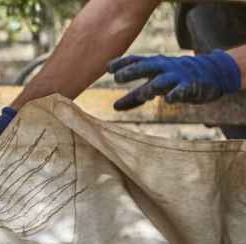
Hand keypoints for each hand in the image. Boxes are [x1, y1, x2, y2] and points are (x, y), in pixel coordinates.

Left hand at [109, 51, 241, 110]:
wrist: (210, 74)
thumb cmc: (174, 79)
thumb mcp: (154, 85)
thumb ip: (134, 97)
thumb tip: (114, 107)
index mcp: (153, 65)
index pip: (136, 61)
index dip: (122, 63)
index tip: (108, 68)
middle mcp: (164, 68)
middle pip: (147, 67)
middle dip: (132, 71)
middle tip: (117, 77)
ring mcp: (178, 76)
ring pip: (163, 80)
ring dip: (153, 86)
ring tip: (144, 94)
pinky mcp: (191, 86)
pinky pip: (183, 90)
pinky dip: (176, 94)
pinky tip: (169, 100)